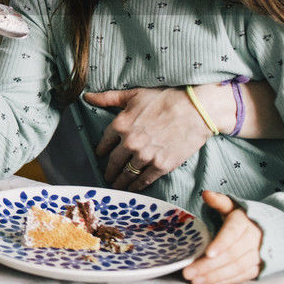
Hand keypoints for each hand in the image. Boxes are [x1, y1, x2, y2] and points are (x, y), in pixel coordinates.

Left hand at [89, 87, 213, 190]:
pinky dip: (137, 186)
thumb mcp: (134, 94)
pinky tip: (133, 188)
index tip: (100, 155)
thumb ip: (109, 98)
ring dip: (120, 182)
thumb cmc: (165, 98)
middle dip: (109, 171)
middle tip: (107, 176)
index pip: (104, 143)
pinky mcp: (161, 165)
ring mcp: (146, 156)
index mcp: (120, 125)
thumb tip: (87, 96)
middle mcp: (130, 143)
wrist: (195, 110)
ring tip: (117, 186)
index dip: (101, 150)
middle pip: (114, 162)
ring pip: (127, 174)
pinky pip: (144, 180)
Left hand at [182, 190, 262, 283]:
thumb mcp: (231, 206)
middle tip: (188, 273)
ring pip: (237, 267)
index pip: (232, 233)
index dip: (221, 244)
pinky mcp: (259, 267)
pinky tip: (211, 283)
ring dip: (215, 276)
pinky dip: (228, 281)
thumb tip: (205, 194)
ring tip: (195, 281)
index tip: (208, 253)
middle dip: (209, 265)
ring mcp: (258, 254)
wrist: (268, 228)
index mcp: (244, 222)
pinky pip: (244, 276)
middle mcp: (254, 239)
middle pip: (231, 254)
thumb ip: (219, 201)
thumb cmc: (242, 217)